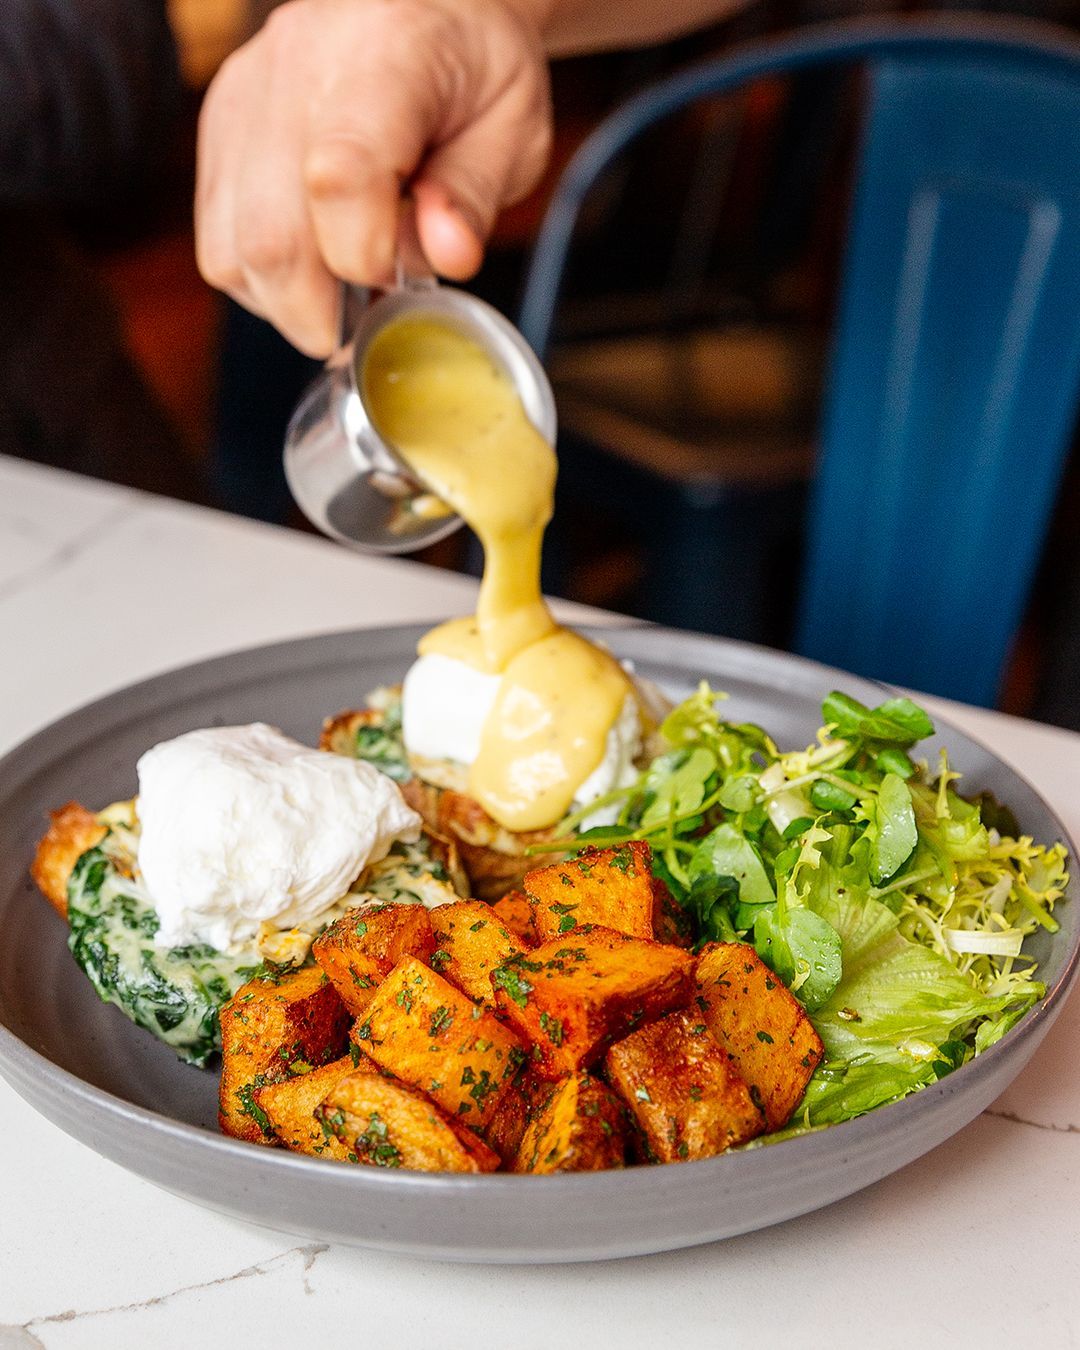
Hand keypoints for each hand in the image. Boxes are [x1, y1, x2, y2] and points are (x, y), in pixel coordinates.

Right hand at [196, 0, 552, 355]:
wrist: (428, 9)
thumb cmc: (474, 71)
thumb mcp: (513, 128)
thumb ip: (475, 196)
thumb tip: (447, 256)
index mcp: (383, 55)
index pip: (338, 175)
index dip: (363, 255)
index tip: (397, 282)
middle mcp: (292, 68)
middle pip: (269, 234)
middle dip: (322, 311)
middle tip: (370, 321)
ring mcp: (242, 100)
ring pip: (232, 252)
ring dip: (289, 304)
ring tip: (344, 289)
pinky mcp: (218, 131)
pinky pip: (219, 243)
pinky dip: (264, 282)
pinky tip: (313, 268)